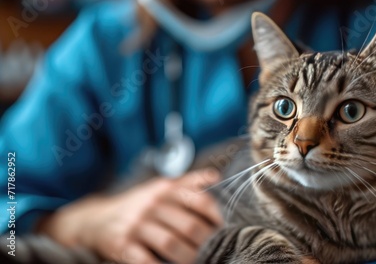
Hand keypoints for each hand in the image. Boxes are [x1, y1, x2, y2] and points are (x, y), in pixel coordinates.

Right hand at [37, 169, 222, 263]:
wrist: (94, 219)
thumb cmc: (137, 205)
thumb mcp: (160, 187)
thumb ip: (188, 182)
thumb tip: (216, 176)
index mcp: (164, 190)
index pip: (199, 199)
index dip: (216, 215)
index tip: (226, 228)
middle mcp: (151, 205)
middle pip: (189, 225)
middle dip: (206, 242)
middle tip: (216, 251)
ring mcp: (136, 225)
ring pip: (171, 243)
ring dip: (189, 257)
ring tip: (200, 262)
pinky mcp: (121, 245)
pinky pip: (146, 260)